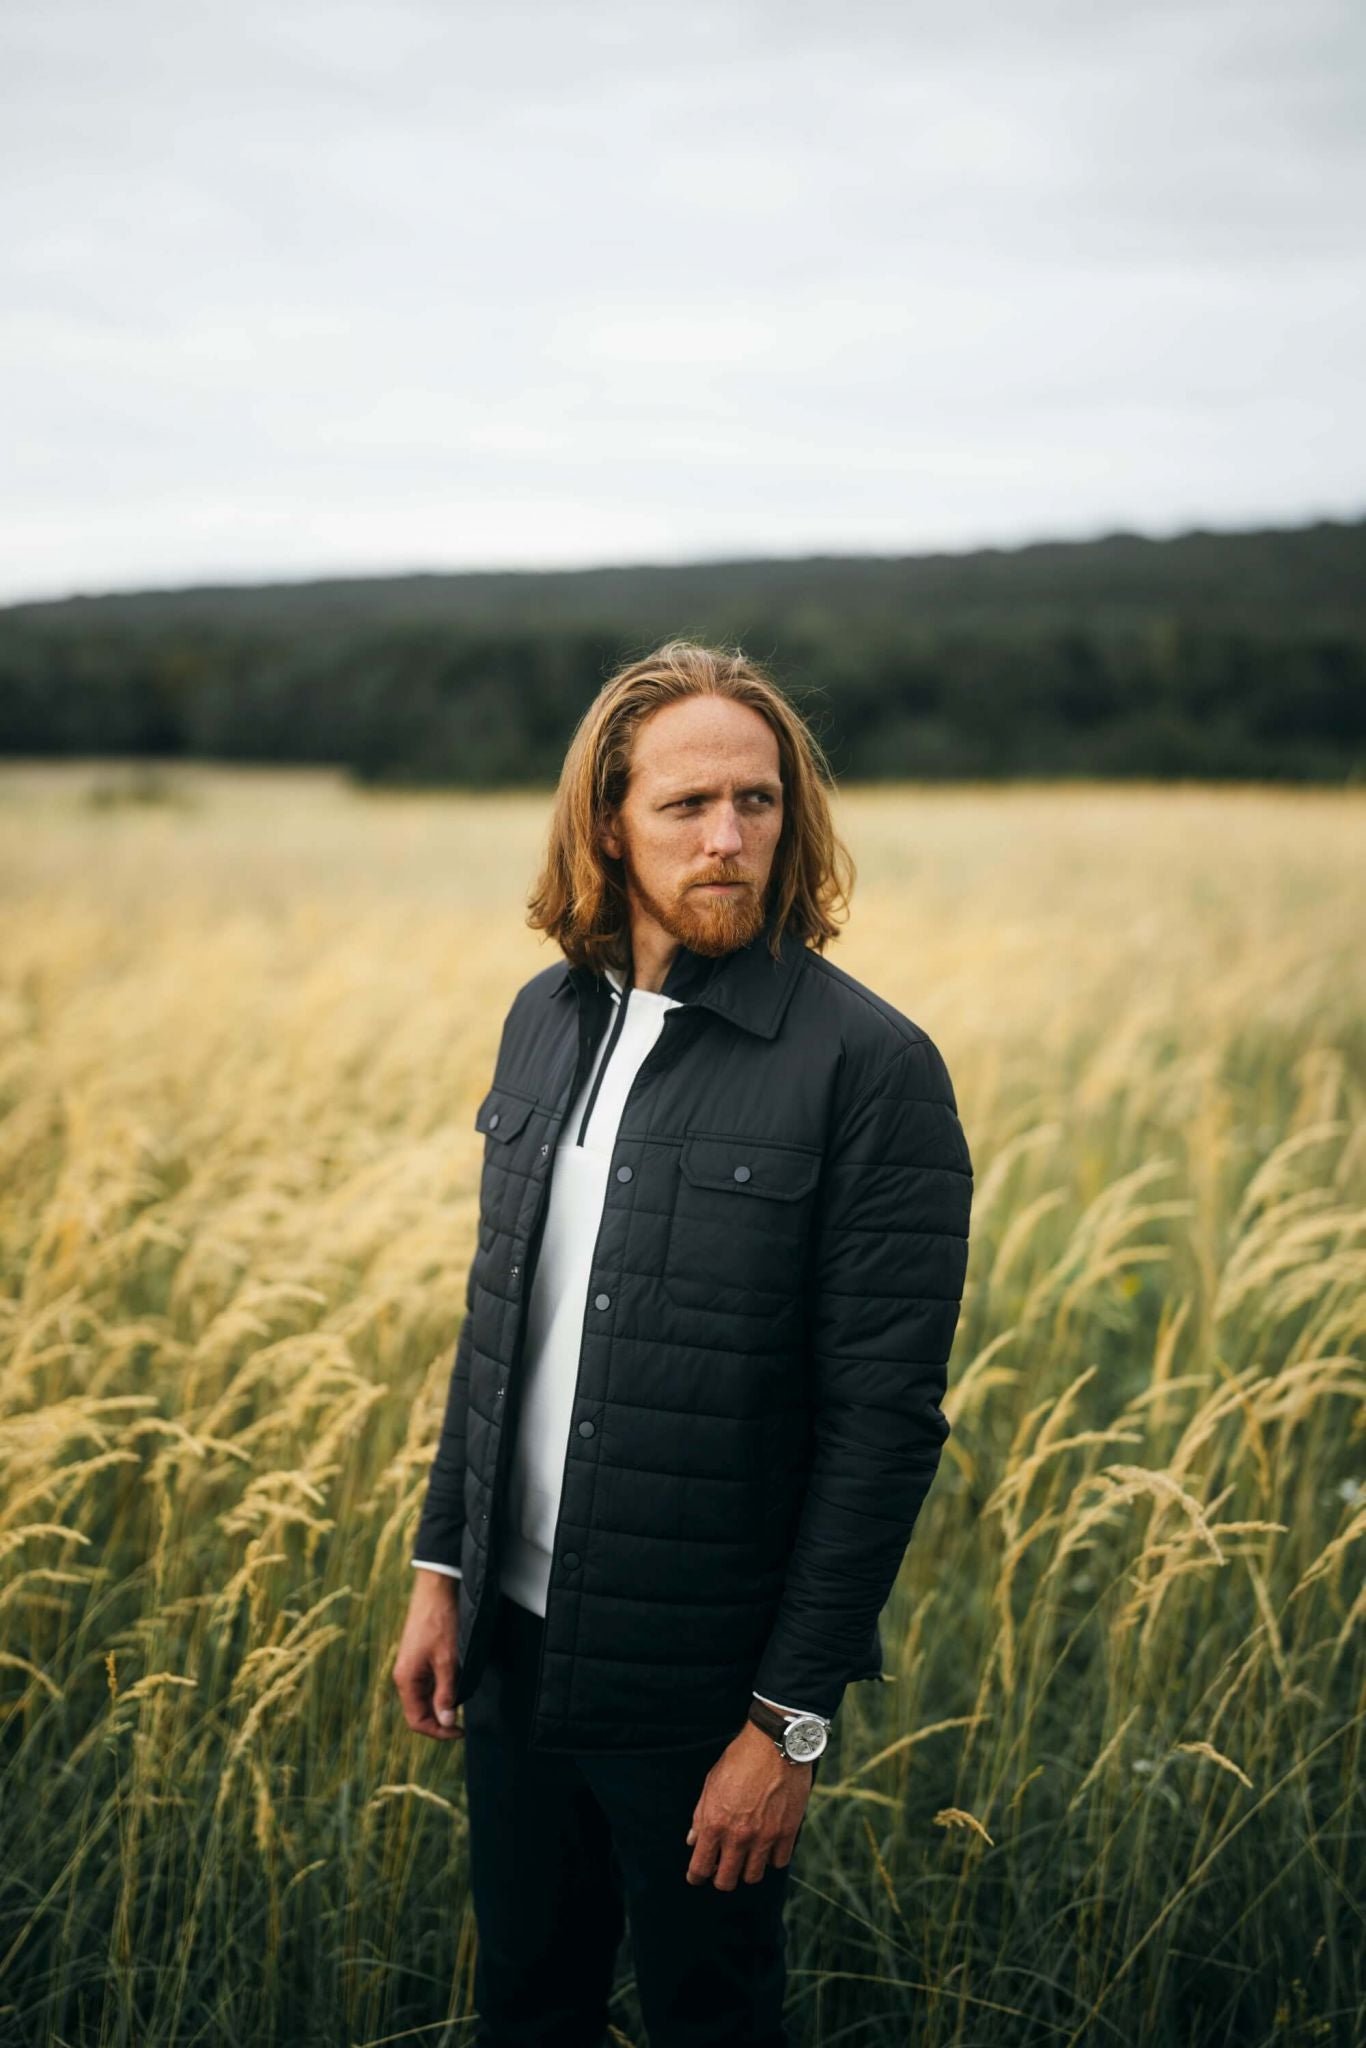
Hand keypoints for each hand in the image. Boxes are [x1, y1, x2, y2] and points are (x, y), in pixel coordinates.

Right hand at [393, 1570, 463, 1740]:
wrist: (437, 1588)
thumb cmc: (441, 1622)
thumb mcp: (448, 1660)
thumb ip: (446, 1692)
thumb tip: (446, 1722)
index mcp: (406, 1679)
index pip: (417, 1721)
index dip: (438, 1732)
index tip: (460, 1731)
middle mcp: (404, 1675)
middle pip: (419, 1711)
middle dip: (440, 1721)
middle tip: (463, 1723)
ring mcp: (411, 1666)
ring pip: (424, 1698)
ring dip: (441, 1705)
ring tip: (462, 1704)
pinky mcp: (419, 1657)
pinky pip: (427, 1683)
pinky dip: (441, 1690)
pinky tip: (456, 1686)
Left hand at [684, 1721, 812, 1888]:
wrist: (775, 1743)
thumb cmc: (739, 1759)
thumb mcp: (711, 1782)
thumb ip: (701, 1815)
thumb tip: (693, 1840)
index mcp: (714, 1823)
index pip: (700, 1867)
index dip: (696, 1876)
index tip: (697, 1876)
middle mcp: (738, 1836)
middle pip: (726, 1881)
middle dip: (721, 1878)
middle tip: (722, 1869)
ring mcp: (764, 1837)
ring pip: (753, 1877)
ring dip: (747, 1870)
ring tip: (746, 1858)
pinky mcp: (787, 1833)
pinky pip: (778, 1862)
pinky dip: (772, 1858)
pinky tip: (768, 1846)